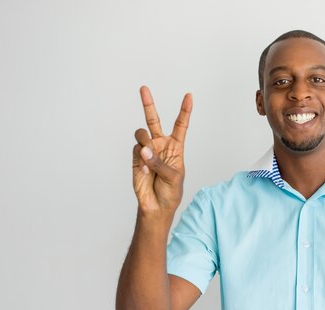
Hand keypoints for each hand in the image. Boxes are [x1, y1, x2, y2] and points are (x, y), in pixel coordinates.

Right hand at [132, 86, 192, 215]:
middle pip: (154, 120)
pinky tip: (146, 171)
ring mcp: (147, 150)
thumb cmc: (171, 191)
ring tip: (149, 158)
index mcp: (176, 147)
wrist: (156, 205)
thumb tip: (145, 150)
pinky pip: (136, 149)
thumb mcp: (173, 177)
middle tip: (143, 88)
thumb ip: (160, 162)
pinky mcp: (136, 157)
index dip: (185, 111)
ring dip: (145, 143)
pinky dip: (142, 160)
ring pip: (142, 134)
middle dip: (148, 104)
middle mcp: (160, 144)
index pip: (181, 125)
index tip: (189, 96)